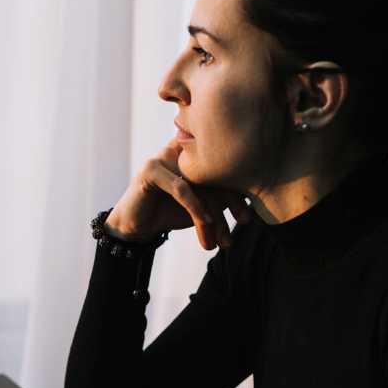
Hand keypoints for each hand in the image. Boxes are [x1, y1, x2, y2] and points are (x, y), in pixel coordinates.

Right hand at [105, 138, 251, 250]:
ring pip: (200, 182)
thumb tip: (252, 205)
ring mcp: (165, 156)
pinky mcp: (151, 169)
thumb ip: (221, 198)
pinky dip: (196, 208)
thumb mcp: (201, 206)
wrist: (136, 227)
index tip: (247, 217)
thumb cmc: (170, 213)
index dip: (239, 191)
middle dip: (232, 200)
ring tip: (224, 237)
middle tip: (244, 222)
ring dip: (215, 213)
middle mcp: (181, 149)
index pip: (223, 166)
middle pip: (215, 171)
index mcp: (195, 153)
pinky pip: (181, 189)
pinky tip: (206, 224)